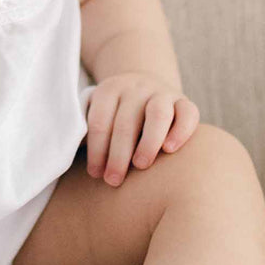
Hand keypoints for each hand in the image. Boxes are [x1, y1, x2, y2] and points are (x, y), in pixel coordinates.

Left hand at [84, 71, 199, 185]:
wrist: (144, 84)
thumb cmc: (115, 112)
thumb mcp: (98, 112)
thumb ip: (89, 131)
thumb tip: (77, 159)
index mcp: (109, 90)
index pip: (99, 121)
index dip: (96, 149)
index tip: (95, 174)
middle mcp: (135, 88)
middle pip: (125, 122)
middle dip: (117, 155)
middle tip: (113, 180)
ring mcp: (161, 92)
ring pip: (157, 114)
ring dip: (148, 142)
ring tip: (141, 165)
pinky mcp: (184, 101)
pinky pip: (188, 113)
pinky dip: (181, 131)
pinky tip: (170, 150)